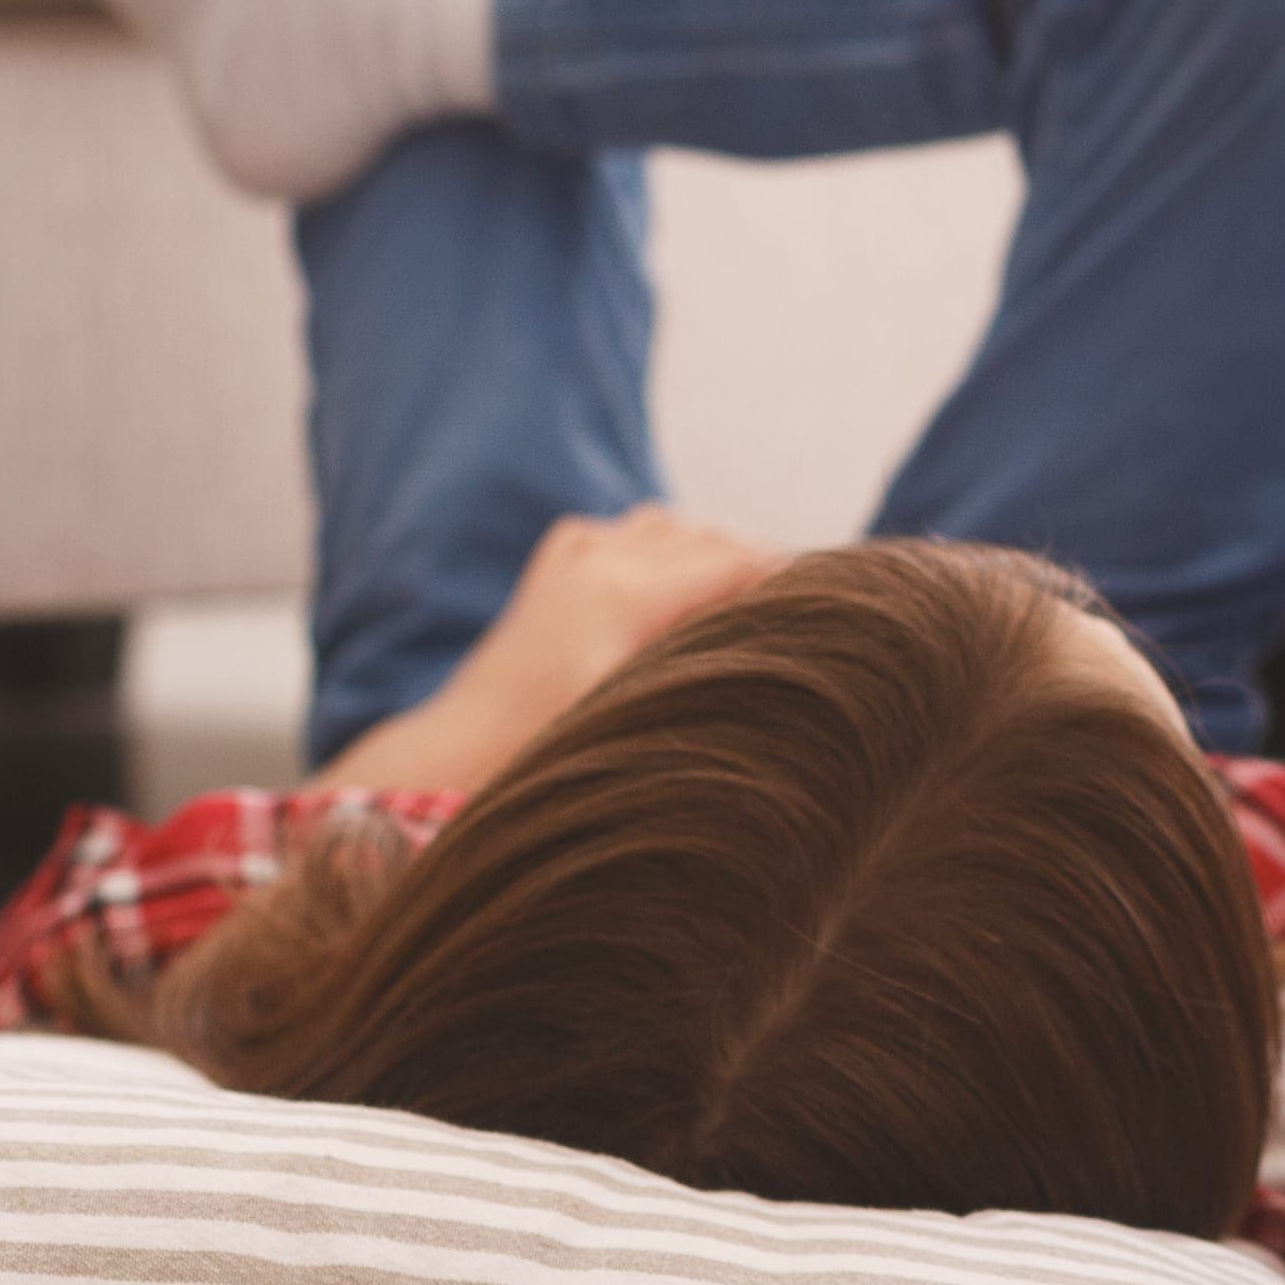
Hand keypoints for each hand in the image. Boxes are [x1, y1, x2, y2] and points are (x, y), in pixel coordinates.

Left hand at [449, 504, 787, 743]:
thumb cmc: (546, 754)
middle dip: (756, 564)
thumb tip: (780, 661)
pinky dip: (650, 545)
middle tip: (799, 606)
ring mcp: (568, 564)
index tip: (830, 601)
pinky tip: (662, 581)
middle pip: (705, 537)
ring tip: (738, 597)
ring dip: (705, 551)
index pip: (734, 563)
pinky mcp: (547, 578)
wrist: (454, 758)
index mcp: (625, 596)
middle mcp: (598, 563)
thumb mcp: (640, 717)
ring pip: (661, 525)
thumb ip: (707, 673)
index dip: (789, 578)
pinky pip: (613, 532)